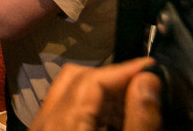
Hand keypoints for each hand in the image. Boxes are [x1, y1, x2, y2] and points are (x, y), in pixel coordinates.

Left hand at [31, 57, 162, 130]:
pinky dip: (92, 110)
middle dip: (113, 79)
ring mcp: (42, 129)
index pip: (91, 79)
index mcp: (62, 125)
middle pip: (76, 80)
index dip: (124, 69)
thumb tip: (148, 81)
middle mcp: (44, 123)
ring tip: (135, 105)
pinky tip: (117, 122)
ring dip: (103, 95)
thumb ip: (139, 120)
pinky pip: (65, 112)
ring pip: (69, 94)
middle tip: (145, 86)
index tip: (150, 67)